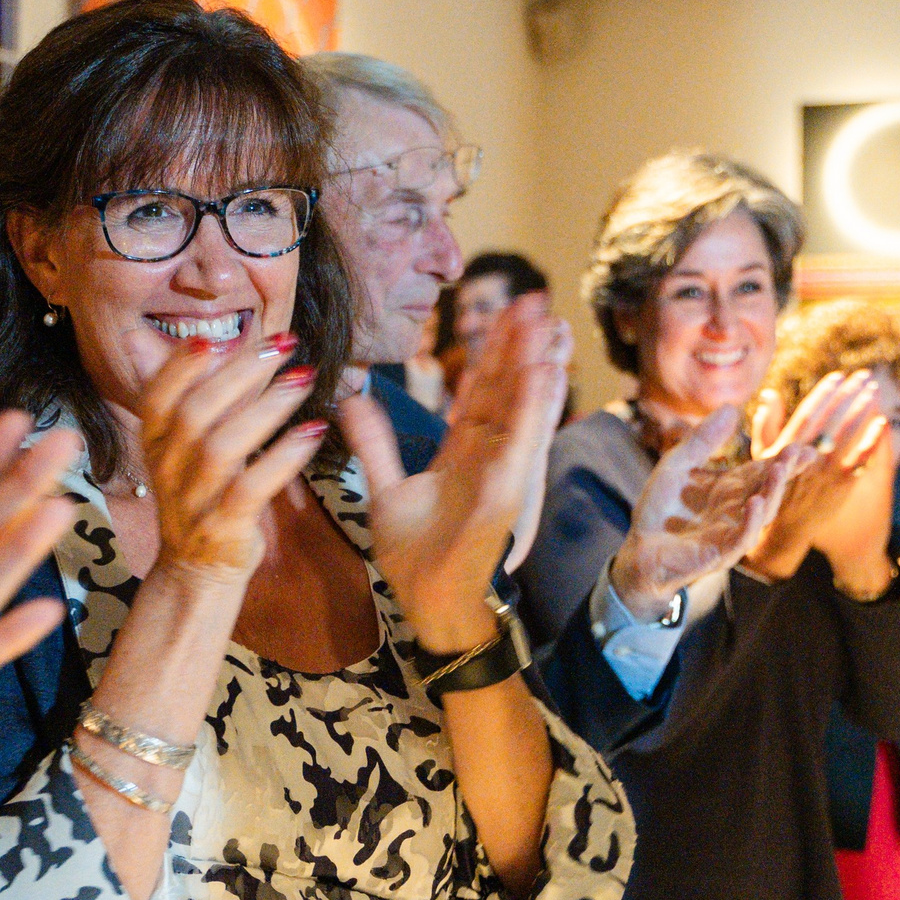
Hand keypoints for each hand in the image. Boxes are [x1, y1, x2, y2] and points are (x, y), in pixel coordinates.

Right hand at [129, 326, 328, 585]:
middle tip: (282, 344)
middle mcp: (167, 469)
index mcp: (154, 442)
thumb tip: (156, 337)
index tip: (215, 337)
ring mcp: (194, 500)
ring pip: (223, 447)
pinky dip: (284, 458)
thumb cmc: (197, 494)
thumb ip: (180, 393)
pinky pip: (252, 488)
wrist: (196, 571)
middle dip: (240, 373)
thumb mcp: (177, 445)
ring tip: (303, 379)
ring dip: (267, 409)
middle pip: (195, 412)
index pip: (156, 395)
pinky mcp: (224, 528)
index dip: (180, 366)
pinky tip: (313, 432)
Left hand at [343, 296, 569, 646]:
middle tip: (532, 297)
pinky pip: (522, 443)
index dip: (489, 352)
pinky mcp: (507, 492)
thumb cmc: (414, 556)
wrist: (427, 603)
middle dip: (518, 344)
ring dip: (535, 363)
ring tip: (546, 320)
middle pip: (505, 389)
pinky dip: (535, 408)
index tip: (500, 310)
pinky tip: (546, 373)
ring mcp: (503, 472)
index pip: (479, 391)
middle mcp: (489, 457)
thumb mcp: (386, 488)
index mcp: (463, 453)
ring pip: (521, 407)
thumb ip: (375, 442)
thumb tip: (353, 397)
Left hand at [606, 405, 805, 620]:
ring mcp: (732, 531)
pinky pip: (742, 537)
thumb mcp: (677, 464)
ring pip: (763, 512)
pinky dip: (751, 521)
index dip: (785, 459)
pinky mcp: (720, 552)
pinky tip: (755, 503)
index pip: (764, 470)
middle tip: (800, 452)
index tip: (805, 447)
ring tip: (779, 470)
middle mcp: (738, 508)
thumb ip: (702, 440)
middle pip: (769, 488)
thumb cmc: (660, 507)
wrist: (639, 547)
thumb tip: (731, 407)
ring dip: (773, 491)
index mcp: (731, 487)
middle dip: (785, 470)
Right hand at [743, 370, 892, 585]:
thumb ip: (765, 425)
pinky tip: (881, 422)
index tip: (837, 375)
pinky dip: (872, 438)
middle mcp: (805, 456)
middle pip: (831, 418)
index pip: (808, 413)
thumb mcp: (759, 458)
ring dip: (862, 408)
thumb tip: (770, 394)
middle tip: (864, 376)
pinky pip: (860, 457)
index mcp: (784, 447)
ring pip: (847, 433)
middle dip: (848, 394)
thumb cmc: (771, 489)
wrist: (785, 530)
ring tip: (874, 390)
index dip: (824, 393)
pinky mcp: (841, 484)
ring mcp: (824, 470)